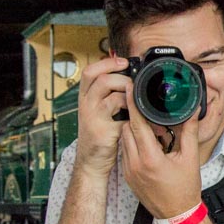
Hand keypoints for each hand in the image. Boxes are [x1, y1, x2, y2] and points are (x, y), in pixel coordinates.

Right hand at [73, 56, 130, 177]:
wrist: (91, 160)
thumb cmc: (99, 132)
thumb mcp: (99, 109)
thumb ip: (110, 94)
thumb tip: (130, 77)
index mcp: (85, 96)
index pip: (90, 71)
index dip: (107, 63)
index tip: (124, 62)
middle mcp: (86, 105)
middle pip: (101, 79)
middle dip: (122, 78)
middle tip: (133, 84)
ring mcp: (93, 118)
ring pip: (112, 97)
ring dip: (129, 96)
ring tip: (136, 102)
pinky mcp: (102, 132)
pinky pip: (121, 119)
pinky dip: (132, 117)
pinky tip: (138, 119)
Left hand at [117, 82, 202, 218]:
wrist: (178, 214)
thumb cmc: (185, 188)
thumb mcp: (190, 157)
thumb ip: (189, 131)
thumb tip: (192, 110)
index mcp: (150, 158)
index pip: (136, 124)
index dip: (132, 104)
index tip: (130, 89)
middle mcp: (135, 164)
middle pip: (127, 129)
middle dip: (136, 119)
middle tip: (150, 115)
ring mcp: (128, 171)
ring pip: (124, 141)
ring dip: (135, 132)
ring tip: (153, 133)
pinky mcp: (127, 176)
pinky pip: (125, 153)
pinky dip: (134, 145)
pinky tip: (148, 147)